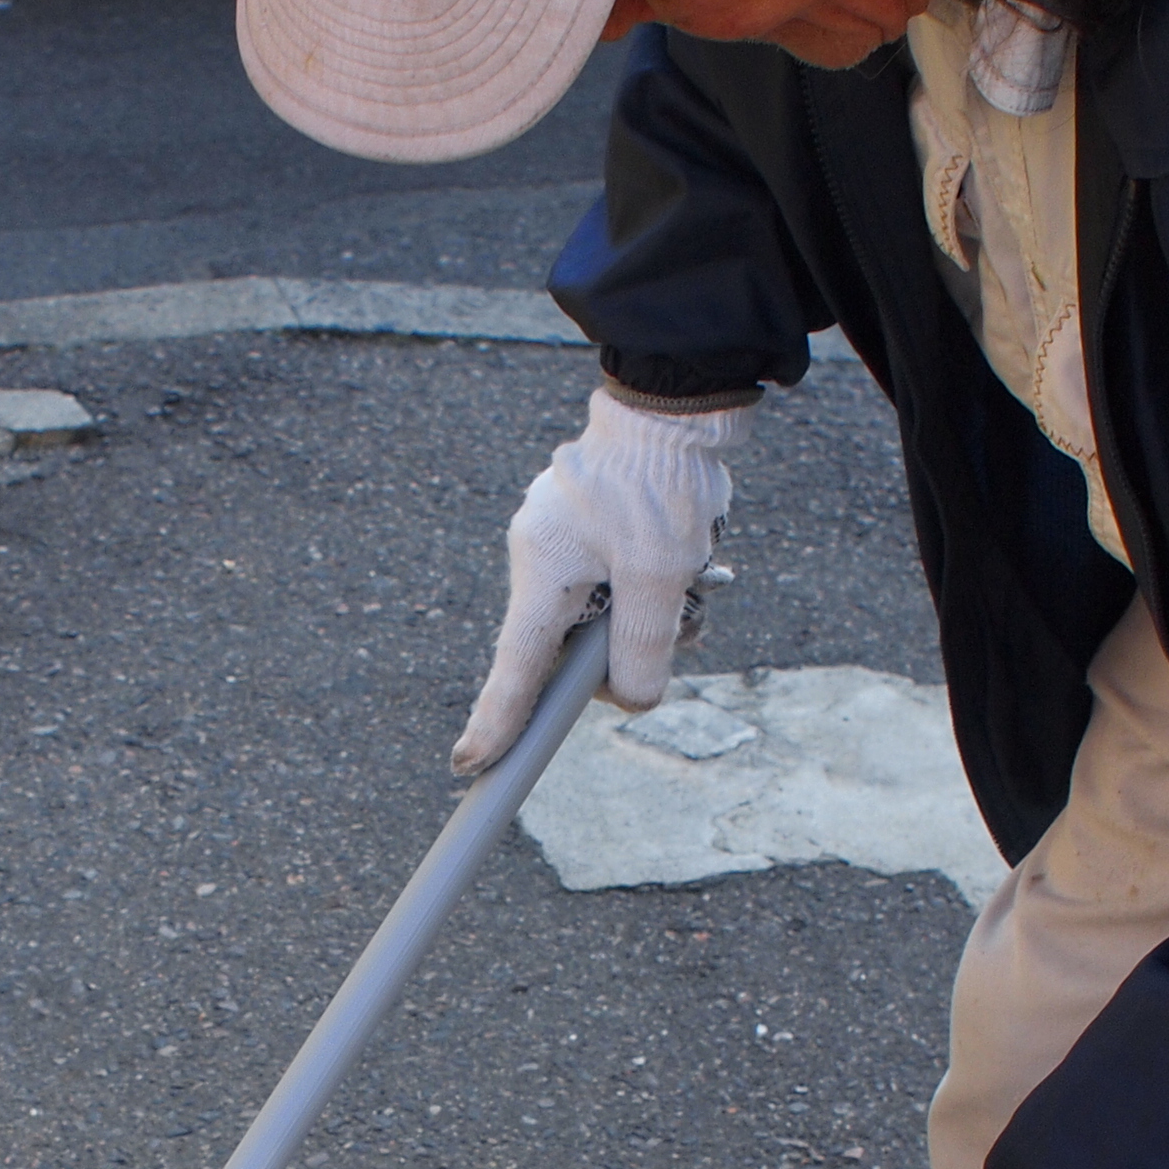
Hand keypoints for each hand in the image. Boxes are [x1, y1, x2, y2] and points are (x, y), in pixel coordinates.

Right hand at [455, 388, 754, 771]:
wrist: (674, 404)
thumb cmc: (662, 482)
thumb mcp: (663, 576)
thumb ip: (643, 647)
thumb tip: (630, 700)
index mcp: (542, 569)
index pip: (516, 666)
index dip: (498, 721)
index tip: (473, 764)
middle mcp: (539, 555)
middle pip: (569, 641)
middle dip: (624, 646)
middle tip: (680, 624)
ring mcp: (559, 538)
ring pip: (599, 610)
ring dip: (648, 610)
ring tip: (696, 574)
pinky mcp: (585, 525)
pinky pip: (610, 578)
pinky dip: (647, 583)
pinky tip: (687, 558)